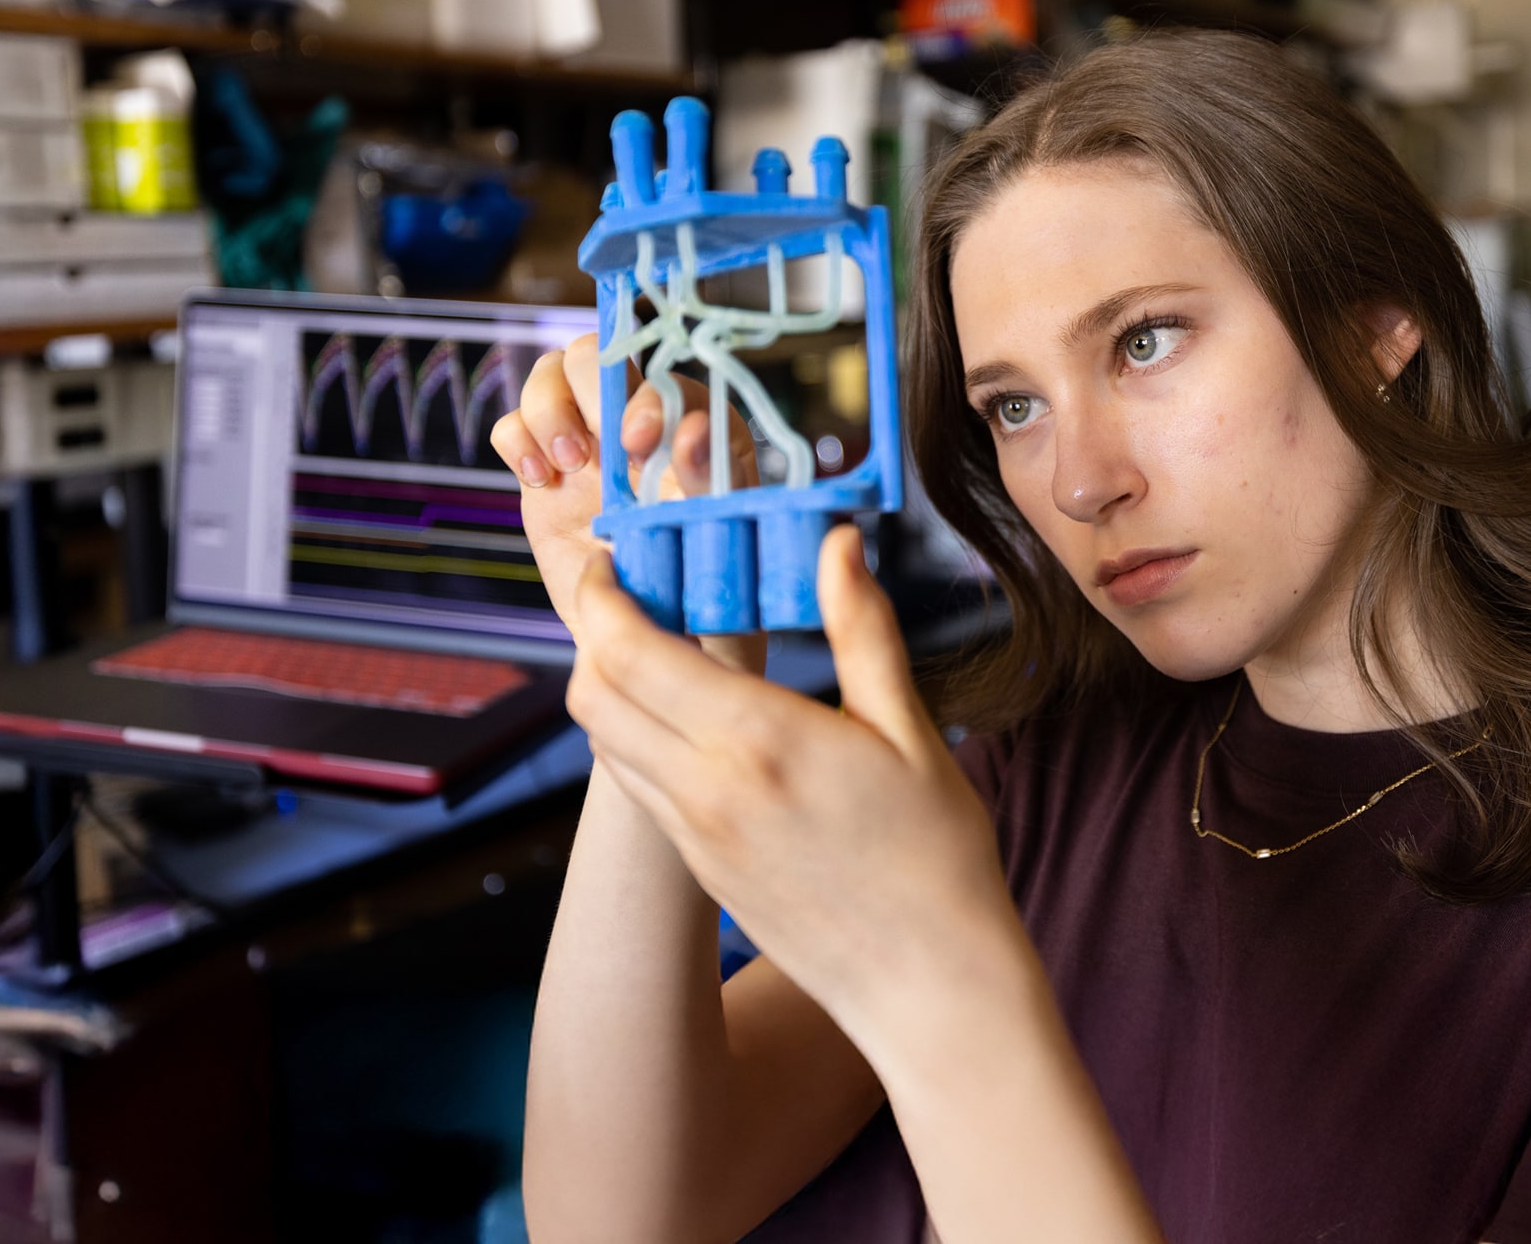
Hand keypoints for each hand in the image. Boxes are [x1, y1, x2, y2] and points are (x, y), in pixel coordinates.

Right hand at [490, 332, 755, 637]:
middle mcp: (636, 420)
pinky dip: (516, 443)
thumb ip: (707, 482)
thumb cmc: (694, 588)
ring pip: (549, 374)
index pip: (663, 379)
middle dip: (586, 390)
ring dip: (547, 410)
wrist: (640, 635)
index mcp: (692, 426)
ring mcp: (585, 439)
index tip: (637, 445)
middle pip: (595, 354)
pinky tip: (540, 481)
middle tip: (588, 453)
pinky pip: (510, 425)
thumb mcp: (710, 535)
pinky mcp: (544, 466)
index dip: (645, 400)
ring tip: (565, 466)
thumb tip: (690, 432)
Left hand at [563, 524, 1020, 1034]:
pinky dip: (636, 736)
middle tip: (632, 593)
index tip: (614, 558)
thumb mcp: (910, 732)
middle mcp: (707, 789)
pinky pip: (637, 784)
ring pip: (604, 741)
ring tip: (660, 647)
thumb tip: (835, 540)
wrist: (929, 989)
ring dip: (611, 685)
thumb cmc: (938, 859)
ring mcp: (695, 835)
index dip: (603, 594)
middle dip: (594, 632)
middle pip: (592, 693)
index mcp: (759, 742)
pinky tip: (687, 716)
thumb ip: (863, 628)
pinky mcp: (699, 866)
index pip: (630, 651)